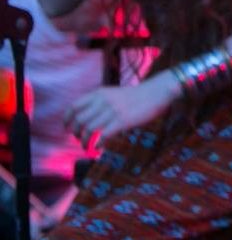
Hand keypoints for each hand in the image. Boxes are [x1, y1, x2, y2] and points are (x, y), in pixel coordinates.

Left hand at [63, 73, 177, 149]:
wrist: (156, 92)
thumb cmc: (137, 95)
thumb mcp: (114, 94)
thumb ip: (100, 102)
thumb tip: (88, 117)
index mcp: (99, 93)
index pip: (74, 107)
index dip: (67, 119)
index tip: (67, 128)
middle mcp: (102, 102)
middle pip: (79, 120)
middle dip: (75, 132)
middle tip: (78, 139)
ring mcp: (112, 112)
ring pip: (88, 129)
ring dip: (84, 141)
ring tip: (87, 146)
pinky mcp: (122, 121)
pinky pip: (103, 135)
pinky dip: (97, 144)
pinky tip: (98, 148)